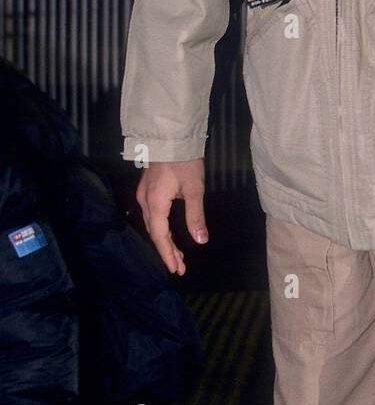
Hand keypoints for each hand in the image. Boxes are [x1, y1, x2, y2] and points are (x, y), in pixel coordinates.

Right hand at [135, 158, 206, 275]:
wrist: (171, 136)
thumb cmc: (185, 161)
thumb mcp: (194, 189)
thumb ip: (195, 216)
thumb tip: (201, 240)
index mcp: (155, 203)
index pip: (160, 236)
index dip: (167, 254)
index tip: (176, 269)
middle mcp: (144, 201)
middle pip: (154, 232)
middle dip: (167, 251)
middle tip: (180, 267)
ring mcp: (143, 194)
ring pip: (152, 224)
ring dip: (164, 241)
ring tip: (178, 256)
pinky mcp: (147, 189)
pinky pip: (151, 215)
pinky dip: (160, 228)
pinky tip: (168, 234)